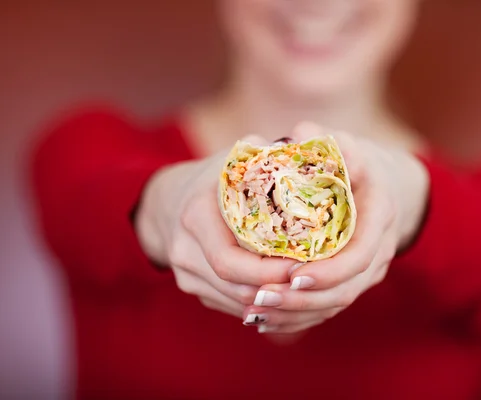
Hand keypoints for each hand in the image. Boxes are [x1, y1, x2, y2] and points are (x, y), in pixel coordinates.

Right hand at [135, 137, 295, 318]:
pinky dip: (258, 302)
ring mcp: (184, 272)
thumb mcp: (236, 158)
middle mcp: (183, 248)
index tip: (303, 265)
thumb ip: (270, 153)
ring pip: (234, 301)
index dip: (268, 270)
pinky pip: (229, 303)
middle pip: (234, 286)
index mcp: (195, 214)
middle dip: (275, 289)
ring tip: (303, 290)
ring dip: (270, 300)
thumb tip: (313, 151)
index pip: (230, 259)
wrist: (167, 200)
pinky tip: (283, 294)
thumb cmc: (212, 176)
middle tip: (309, 282)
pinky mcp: (192, 286)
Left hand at [242, 122, 429, 332]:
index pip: (359, 253)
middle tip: (262, 299)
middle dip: (304, 300)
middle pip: (346, 289)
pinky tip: (265, 318)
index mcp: (379, 215)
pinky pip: (328, 307)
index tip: (293, 274)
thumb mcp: (344, 145)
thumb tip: (301, 133)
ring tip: (256, 311)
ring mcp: (367, 270)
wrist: (377, 185)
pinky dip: (298, 316)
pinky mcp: (352, 281)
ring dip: (296, 313)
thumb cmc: (355, 162)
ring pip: (335, 304)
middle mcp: (378, 249)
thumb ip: (324, 141)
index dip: (329, 270)